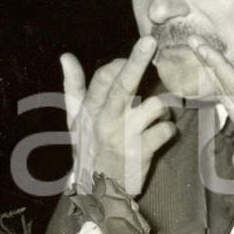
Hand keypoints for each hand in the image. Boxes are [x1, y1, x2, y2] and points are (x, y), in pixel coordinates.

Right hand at [61, 36, 176, 195]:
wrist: (98, 192)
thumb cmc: (89, 150)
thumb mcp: (75, 121)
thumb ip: (73, 87)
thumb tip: (65, 56)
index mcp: (90, 110)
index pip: (103, 77)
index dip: (122, 61)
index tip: (139, 50)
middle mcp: (105, 121)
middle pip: (123, 84)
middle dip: (137, 61)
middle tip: (150, 41)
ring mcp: (124, 137)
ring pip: (154, 106)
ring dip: (163, 108)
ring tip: (156, 117)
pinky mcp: (141, 153)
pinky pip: (166, 130)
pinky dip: (168, 130)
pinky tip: (159, 136)